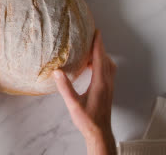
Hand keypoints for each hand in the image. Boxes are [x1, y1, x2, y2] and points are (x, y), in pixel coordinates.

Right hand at [53, 30, 116, 154]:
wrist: (99, 132)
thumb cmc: (87, 120)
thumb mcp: (73, 104)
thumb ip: (65, 88)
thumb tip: (57, 72)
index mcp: (100, 84)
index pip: (100, 59)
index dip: (98, 44)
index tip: (97, 32)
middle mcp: (107, 83)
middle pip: (106, 59)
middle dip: (99, 46)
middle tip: (91, 36)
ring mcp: (109, 86)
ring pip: (108, 65)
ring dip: (101, 55)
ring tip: (89, 50)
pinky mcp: (108, 90)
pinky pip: (107, 71)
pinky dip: (101, 63)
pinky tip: (91, 66)